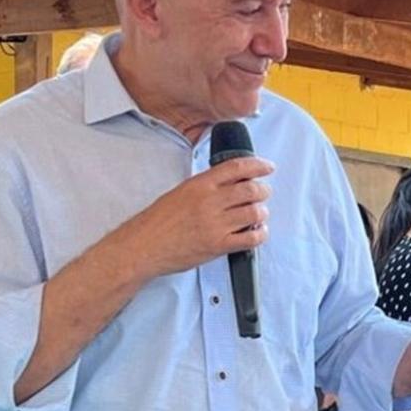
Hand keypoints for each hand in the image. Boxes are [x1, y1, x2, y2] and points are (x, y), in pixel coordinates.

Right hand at [126, 156, 274, 278]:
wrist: (143, 246)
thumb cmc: (157, 222)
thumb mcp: (180, 193)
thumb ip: (205, 187)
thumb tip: (230, 183)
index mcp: (200, 184)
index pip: (237, 167)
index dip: (258, 165)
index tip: (268, 167)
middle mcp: (210, 201)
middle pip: (251, 189)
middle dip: (263, 190)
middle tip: (264, 193)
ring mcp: (215, 224)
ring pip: (255, 213)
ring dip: (262, 213)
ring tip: (258, 215)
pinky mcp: (218, 245)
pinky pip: (251, 239)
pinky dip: (260, 234)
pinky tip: (256, 233)